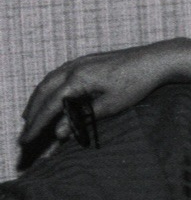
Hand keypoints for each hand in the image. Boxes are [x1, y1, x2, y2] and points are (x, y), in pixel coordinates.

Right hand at [19, 39, 190, 150]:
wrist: (156, 59)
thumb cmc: (136, 83)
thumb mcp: (111, 105)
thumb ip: (83, 118)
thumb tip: (58, 133)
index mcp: (77, 79)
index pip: (49, 106)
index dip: (36, 125)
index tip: (25, 140)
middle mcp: (73, 68)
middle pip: (43, 93)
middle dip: (32, 114)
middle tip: (24, 133)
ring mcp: (79, 61)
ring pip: (48, 82)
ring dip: (37, 100)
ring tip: (30, 117)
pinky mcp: (87, 60)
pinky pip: (58, 74)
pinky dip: (49, 88)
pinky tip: (50, 95)